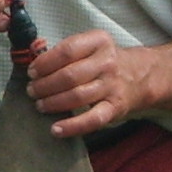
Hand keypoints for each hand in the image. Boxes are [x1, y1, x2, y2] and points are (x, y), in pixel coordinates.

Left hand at [25, 29, 153, 137]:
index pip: (67, 50)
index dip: (45, 63)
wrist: (140, 76)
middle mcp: (107, 62)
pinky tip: (55, 129)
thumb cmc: (104, 61)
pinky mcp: (115, 108)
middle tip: (32, 91)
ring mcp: (112, 86)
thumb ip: (66, 51)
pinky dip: (72, 126)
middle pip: (69, 75)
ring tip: (40, 105)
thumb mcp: (90, 46)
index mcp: (98, 42)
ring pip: (77, 96)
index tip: (32, 72)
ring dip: (53, 103)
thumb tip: (33, 58)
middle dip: (45, 85)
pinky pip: (92, 119)